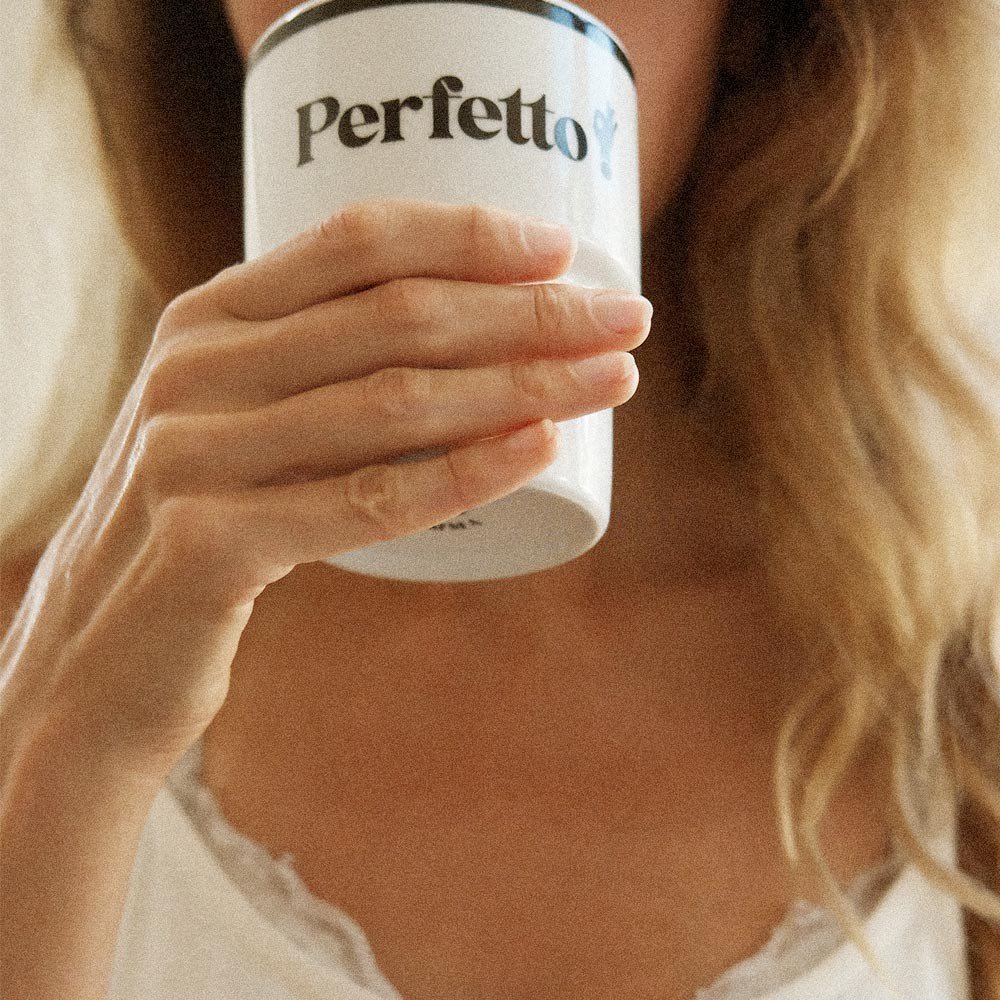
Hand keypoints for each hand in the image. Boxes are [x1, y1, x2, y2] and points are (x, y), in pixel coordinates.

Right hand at [0, 198, 650, 777]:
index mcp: (210, 319)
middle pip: (395, 317)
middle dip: (531, 312)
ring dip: (524, 384)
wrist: (95, 655)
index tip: (565, 250)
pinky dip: (467, 472)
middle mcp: (196, 369)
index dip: (471, 236)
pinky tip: (542, 448)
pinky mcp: (206, 544)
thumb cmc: (202, 523)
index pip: (356, 242)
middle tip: (627, 319)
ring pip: (393, 402)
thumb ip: (315, 374)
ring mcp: (193, 454)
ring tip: (612, 380)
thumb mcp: (240, 420)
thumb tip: (472, 340)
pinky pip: (367, 501)